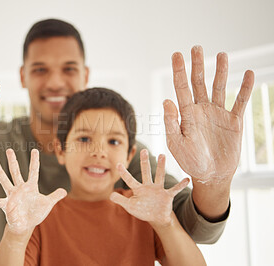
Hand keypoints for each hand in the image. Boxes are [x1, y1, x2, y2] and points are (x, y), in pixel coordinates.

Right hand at [0, 149, 66, 234]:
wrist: (26, 225)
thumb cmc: (35, 213)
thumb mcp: (47, 204)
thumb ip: (55, 196)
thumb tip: (65, 191)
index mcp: (30, 186)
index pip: (33, 171)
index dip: (34, 161)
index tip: (34, 150)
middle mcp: (20, 188)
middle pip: (15, 172)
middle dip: (12, 161)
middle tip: (8, 150)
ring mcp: (12, 195)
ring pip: (5, 181)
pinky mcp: (7, 205)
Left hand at [110, 149, 188, 226]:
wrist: (157, 218)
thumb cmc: (142, 211)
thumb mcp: (130, 207)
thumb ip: (121, 200)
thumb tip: (110, 195)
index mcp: (138, 189)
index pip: (129, 179)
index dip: (123, 173)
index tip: (118, 164)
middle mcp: (148, 186)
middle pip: (145, 172)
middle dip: (144, 161)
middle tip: (144, 150)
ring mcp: (158, 189)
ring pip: (159, 176)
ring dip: (161, 166)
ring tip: (162, 155)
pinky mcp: (167, 195)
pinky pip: (174, 189)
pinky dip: (180, 185)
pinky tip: (186, 179)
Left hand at [163, 46, 253, 182]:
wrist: (211, 175)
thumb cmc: (190, 161)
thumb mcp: (177, 143)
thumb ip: (171, 122)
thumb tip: (166, 100)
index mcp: (185, 114)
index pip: (181, 88)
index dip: (179, 71)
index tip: (176, 54)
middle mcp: (200, 110)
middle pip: (198, 83)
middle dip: (197, 65)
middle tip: (196, 47)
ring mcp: (217, 114)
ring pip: (218, 87)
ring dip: (220, 71)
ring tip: (221, 55)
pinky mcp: (233, 121)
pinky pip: (239, 101)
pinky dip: (244, 88)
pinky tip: (248, 74)